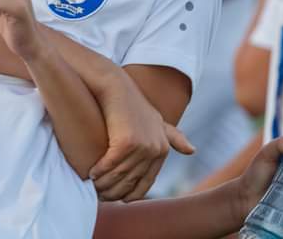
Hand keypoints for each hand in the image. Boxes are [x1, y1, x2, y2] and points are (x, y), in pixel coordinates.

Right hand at [88, 74, 194, 201]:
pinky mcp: (127, 142)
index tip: (114, 197)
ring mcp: (143, 146)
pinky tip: (90, 173)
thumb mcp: (157, 121)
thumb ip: (173, 137)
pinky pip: (110, 165)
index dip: (129, 193)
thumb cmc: (133, 102)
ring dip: (104, 184)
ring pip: (119, 176)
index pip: (145, 183)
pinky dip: (99, 172)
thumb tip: (193, 150)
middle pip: (131, 182)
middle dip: (114, 192)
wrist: (115, 85)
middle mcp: (156, 150)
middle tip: (99, 195)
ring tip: (92, 187)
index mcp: (162, 149)